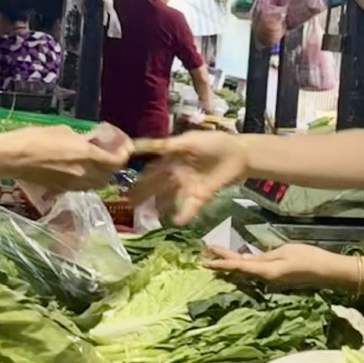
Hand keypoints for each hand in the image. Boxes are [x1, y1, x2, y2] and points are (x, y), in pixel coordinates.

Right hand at [1, 124, 129, 191]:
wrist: (12, 158)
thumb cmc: (35, 138)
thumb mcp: (63, 131)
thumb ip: (81, 139)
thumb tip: (87, 142)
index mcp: (86, 156)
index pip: (117, 161)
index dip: (124, 154)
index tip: (124, 146)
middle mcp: (84, 173)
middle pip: (109, 176)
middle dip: (112, 165)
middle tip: (109, 153)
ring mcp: (73, 185)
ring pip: (97, 184)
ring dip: (101, 175)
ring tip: (95, 163)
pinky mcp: (61, 190)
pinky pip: (82, 187)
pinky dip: (87, 180)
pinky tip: (78, 170)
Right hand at [134, 132, 248, 224]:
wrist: (239, 154)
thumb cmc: (213, 143)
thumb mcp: (188, 140)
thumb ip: (165, 145)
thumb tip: (138, 144)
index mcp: (171, 159)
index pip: (150, 171)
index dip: (138, 178)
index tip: (124, 185)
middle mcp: (176, 174)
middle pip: (156, 187)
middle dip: (143, 196)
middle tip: (129, 206)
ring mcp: (188, 186)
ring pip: (170, 199)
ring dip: (160, 208)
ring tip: (149, 217)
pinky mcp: (201, 196)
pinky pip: (189, 207)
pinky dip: (183, 214)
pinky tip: (176, 222)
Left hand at [203, 242, 346, 290]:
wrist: (328, 271)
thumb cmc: (308, 258)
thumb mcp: (285, 251)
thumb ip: (264, 256)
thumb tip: (245, 260)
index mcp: (266, 271)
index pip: (238, 266)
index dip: (221, 262)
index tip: (205, 260)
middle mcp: (265, 279)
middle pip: (239, 270)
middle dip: (222, 262)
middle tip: (205, 254)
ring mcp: (271, 281)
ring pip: (246, 272)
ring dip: (231, 264)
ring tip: (216, 256)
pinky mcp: (277, 279)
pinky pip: (256, 273)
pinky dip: (244, 266)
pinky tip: (239, 261)